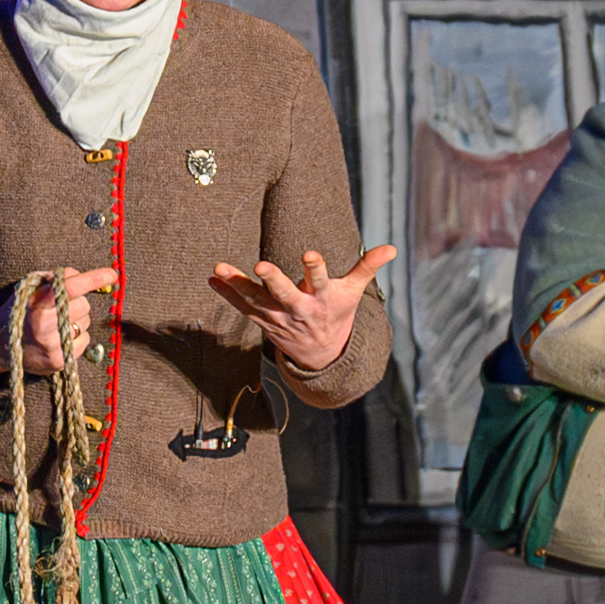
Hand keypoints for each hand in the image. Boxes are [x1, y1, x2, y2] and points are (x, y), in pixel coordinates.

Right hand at [0, 267, 119, 379]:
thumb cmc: (19, 309)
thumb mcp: (31, 288)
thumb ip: (56, 279)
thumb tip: (85, 277)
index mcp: (37, 305)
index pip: (71, 287)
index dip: (93, 279)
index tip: (111, 274)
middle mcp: (46, 327)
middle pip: (84, 305)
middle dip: (76, 302)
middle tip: (59, 307)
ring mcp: (54, 346)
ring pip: (86, 324)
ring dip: (77, 320)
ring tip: (56, 324)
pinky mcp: (60, 362)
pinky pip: (85, 341)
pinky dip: (76, 337)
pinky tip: (59, 337)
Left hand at [210, 245, 397, 376]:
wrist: (322, 356)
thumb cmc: (337, 314)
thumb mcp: (353, 293)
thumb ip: (367, 267)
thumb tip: (392, 247)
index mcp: (322, 299)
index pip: (321, 281)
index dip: (316, 269)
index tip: (310, 254)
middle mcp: (299, 309)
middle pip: (284, 294)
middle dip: (273, 280)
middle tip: (260, 266)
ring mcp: (278, 318)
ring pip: (256, 300)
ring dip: (237, 285)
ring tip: (220, 268)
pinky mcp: (263, 322)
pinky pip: (242, 307)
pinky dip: (227, 294)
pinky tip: (213, 278)